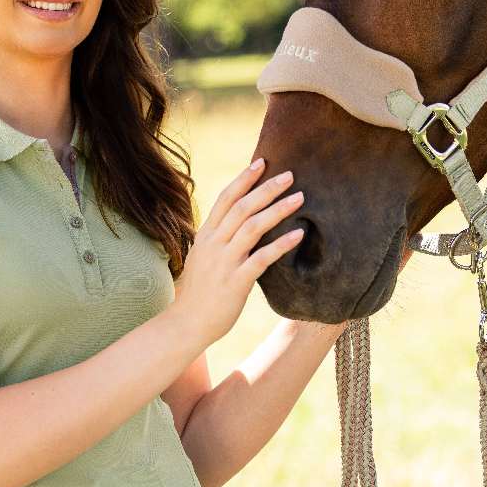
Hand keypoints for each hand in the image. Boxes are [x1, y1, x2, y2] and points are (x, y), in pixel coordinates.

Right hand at [171, 159, 303, 349]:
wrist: (187, 324)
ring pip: (251, 227)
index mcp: (205, 236)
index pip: (225, 198)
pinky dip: (281, 244)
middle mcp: (213, 244)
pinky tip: (299, 234)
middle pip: (241, 207)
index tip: (262, 162)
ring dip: (277, 210)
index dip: (243, 179)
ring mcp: (224, 262)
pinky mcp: (236, 282)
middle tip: (290, 174)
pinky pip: (261, 258)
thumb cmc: (199, 293)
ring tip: (300, 198)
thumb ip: (217, 240)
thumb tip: (235, 224)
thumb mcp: (202, 258)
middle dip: (266, 188)